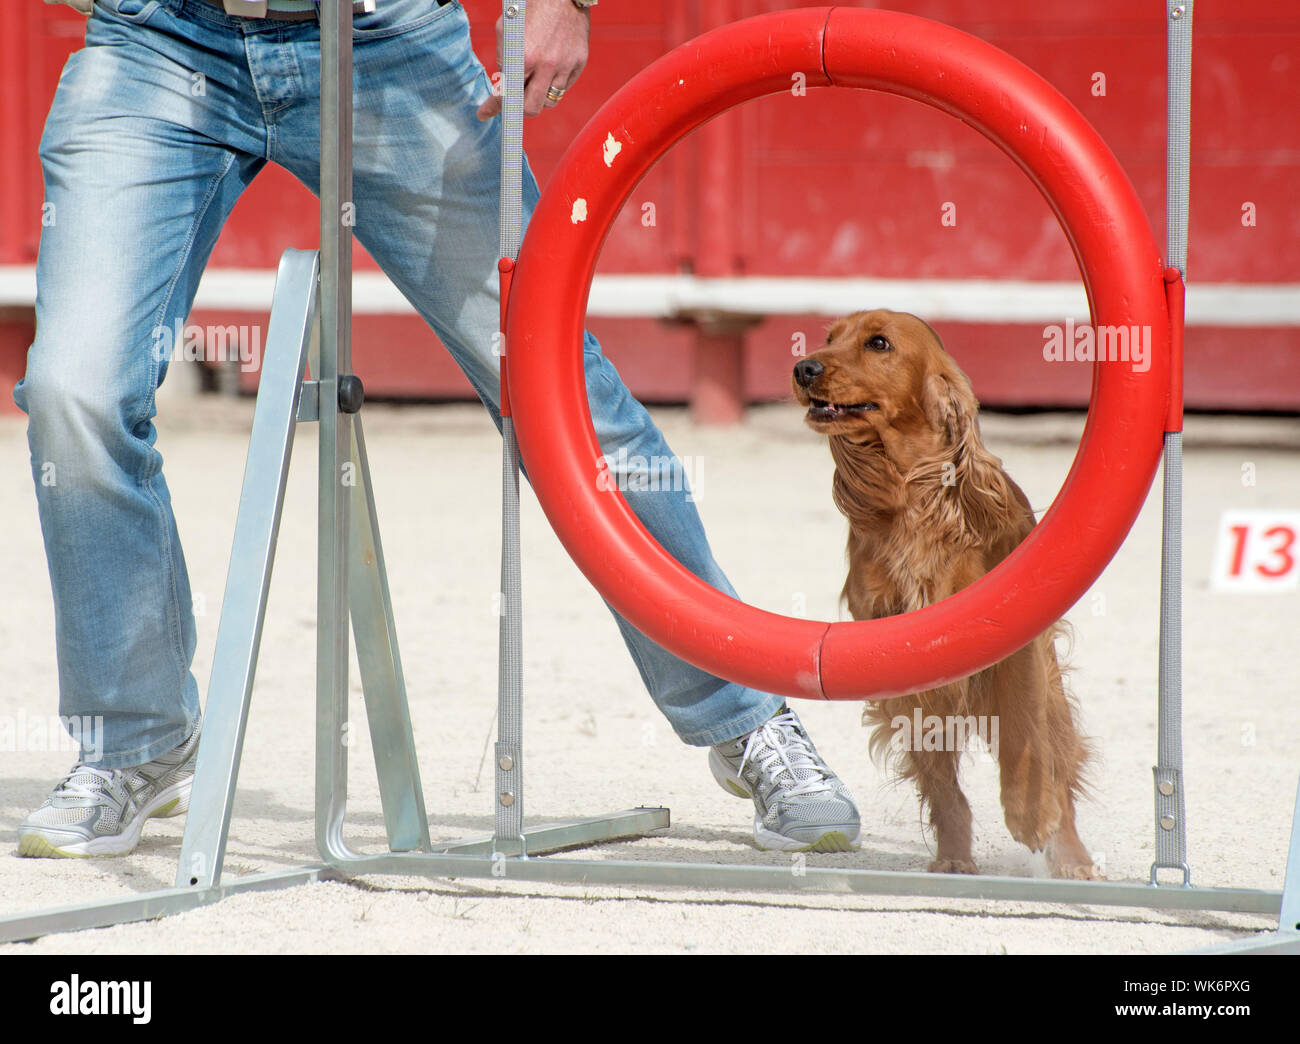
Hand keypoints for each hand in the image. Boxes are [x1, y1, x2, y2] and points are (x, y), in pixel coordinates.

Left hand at [476, 0, 589, 120]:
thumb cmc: (530, 6)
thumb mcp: (506, 29)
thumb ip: (504, 59)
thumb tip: (502, 84)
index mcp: (526, 56)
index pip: (508, 94)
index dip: (494, 107)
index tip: (485, 113)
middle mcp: (548, 65)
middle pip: (532, 108)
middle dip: (520, 108)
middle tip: (514, 102)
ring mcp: (566, 65)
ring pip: (550, 101)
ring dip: (538, 97)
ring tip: (533, 82)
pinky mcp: (579, 62)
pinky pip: (565, 87)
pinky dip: (554, 85)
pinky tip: (548, 71)